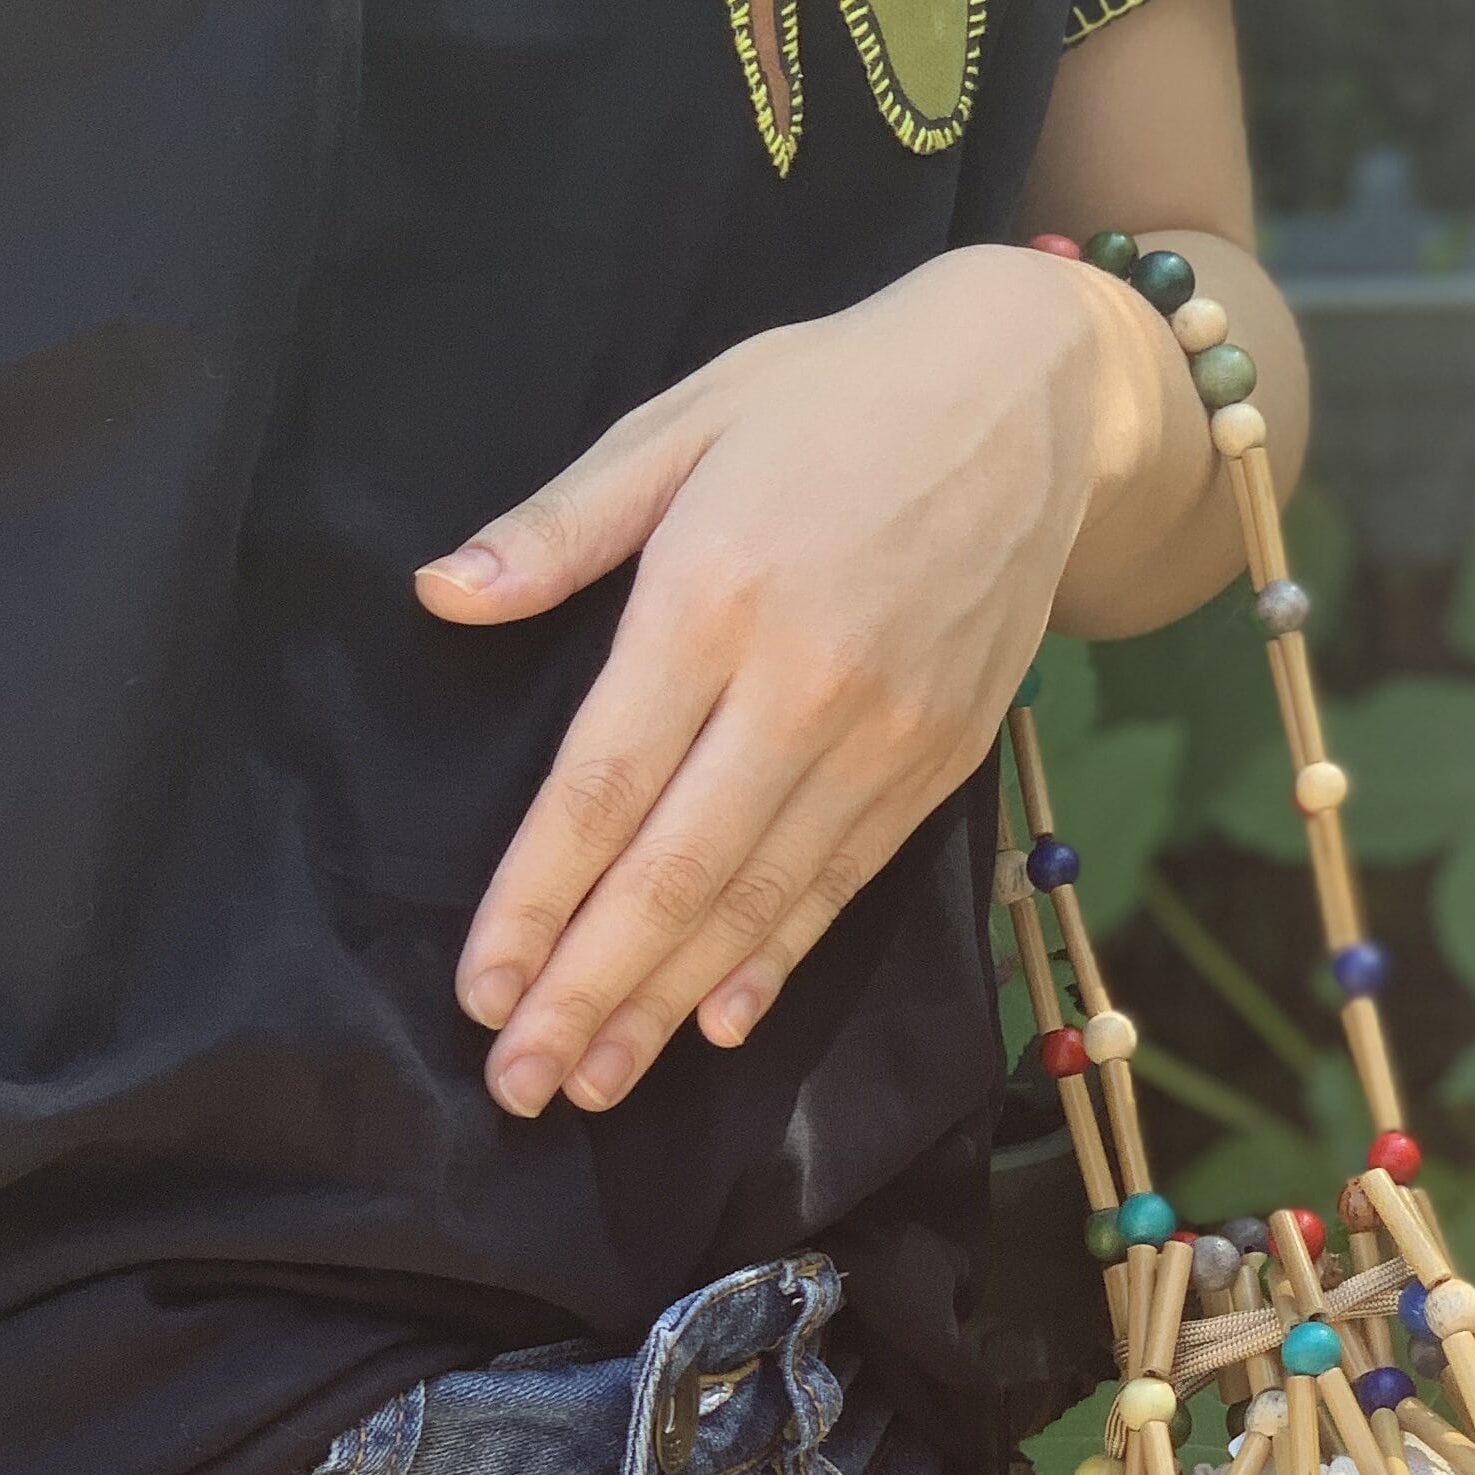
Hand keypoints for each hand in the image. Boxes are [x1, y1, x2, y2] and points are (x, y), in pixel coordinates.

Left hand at [419, 244, 1171, 1117]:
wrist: (1030, 392)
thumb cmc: (832, 394)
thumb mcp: (682, 419)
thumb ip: (563, 524)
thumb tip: (444, 595)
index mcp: (715, 594)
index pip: (603, 785)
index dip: (537, 900)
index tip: (481, 988)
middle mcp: (803, 683)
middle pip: (676, 872)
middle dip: (589, 990)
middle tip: (518, 1083)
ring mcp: (886, 733)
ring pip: (761, 899)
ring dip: (671, 1002)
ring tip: (594, 1081)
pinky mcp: (944, 757)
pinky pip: (846, 882)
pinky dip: (778, 960)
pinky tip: (720, 1022)